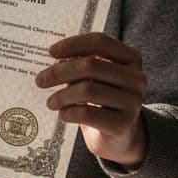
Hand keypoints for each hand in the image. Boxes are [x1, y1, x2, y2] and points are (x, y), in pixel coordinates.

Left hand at [37, 32, 147, 168]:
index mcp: (131, 59)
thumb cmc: (102, 101)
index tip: (51, 52)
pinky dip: (68, 112)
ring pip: (87, 90)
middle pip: (90, 65)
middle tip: (40, 80)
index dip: (73, 44)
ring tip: (51, 102)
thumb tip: (55, 61)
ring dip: (61, 95)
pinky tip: (63, 114)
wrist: (119, 136)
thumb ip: (81, 65)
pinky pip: (87, 114)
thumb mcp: (95, 79)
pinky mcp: (123, 124)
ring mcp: (132, 102)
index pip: (100, 42)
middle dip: (59, 72)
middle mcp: (136, 78)